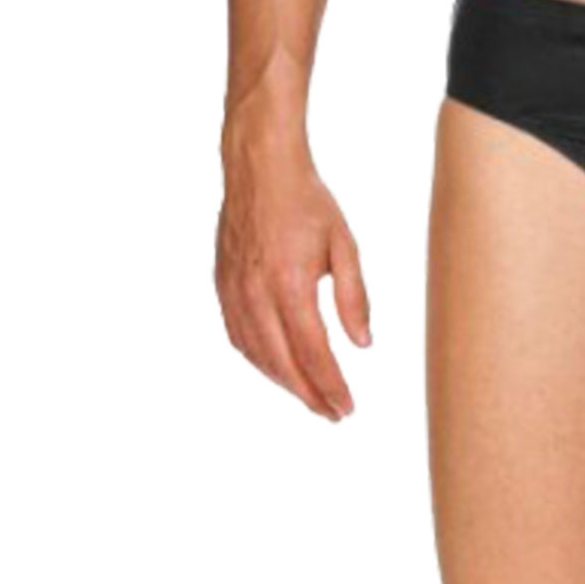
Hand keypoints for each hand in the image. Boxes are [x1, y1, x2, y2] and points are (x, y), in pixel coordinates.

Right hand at [216, 138, 371, 420]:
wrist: (260, 168)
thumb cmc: (308, 202)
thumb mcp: (345, 245)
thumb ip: (354, 298)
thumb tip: (362, 345)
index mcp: (290, 284)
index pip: (312, 352)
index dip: (330, 386)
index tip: (347, 408)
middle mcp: (256, 293)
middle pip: (283, 363)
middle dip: (309, 395)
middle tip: (334, 415)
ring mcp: (234, 291)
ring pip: (257, 355)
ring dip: (284, 383)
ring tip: (311, 397)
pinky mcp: (222, 285)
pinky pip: (238, 336)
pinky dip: (259, 361)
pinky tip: (278, 368)